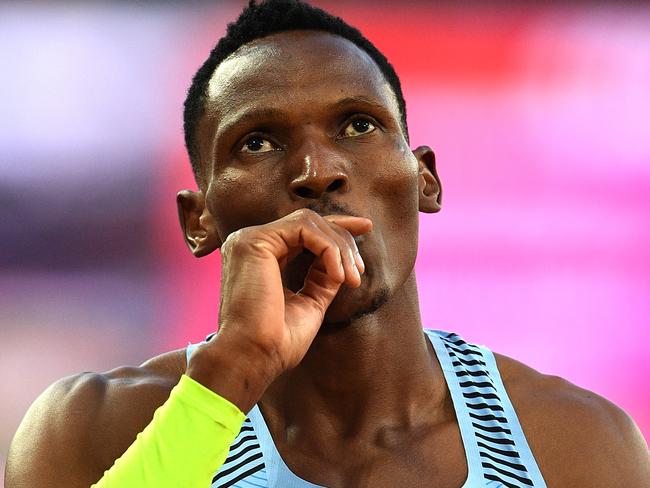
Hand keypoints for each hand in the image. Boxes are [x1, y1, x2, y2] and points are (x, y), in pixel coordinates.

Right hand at [187, 208, 371, 410]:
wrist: (253, 357)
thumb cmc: (277, 341)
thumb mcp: (310, 302)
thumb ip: (322, 277)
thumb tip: (344, 259)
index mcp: (260, 256)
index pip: (302, 230)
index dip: (336, 226)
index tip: (367, 227)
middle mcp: (251, 242)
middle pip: (309, 222)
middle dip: (343, 240)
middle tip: (360, 272)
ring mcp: (249, 239)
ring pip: (309, 222)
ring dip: (339, 248)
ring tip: (351, 278)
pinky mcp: (254, 241)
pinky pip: (304, 229)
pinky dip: (329, 249)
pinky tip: (338, 275)